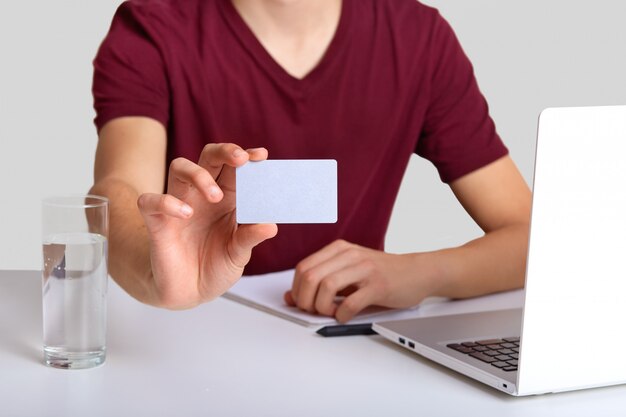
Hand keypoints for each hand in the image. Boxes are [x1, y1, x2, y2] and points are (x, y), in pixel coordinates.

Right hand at [136, 143, 277, 308]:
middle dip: (224, 151)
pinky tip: (185, 215)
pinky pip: (150, 200)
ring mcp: (178, 205)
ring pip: (179, 167)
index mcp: (227, 198)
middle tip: (240, 160)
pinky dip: (166, 202)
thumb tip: (271, 226)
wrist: (190, 293)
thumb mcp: (239, 254)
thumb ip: (251, 237)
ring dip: (199, 174)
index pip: (234, 167)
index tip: (261, 156)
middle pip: (208, 157)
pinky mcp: (157, 222)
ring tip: (216, 196)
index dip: (247, 157)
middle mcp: (202, 196)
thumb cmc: (216, 266)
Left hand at [284, 240, 427, 322]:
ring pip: (326, 286)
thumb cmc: (381, 274)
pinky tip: (345, 316)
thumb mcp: (348, 272)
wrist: (417, 272)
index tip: (303, 303)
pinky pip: (351, 302)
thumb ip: (321, 281)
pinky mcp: (378, 285)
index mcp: (339, 249)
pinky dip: (342, 314)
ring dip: (322, 307)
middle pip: (311, 276)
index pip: (303, 268)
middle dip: (306, 300)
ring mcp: (364, 269)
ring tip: (330, 313)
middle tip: (314, 311)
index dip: (298, 290)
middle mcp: (349, 255)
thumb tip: (291, 297)